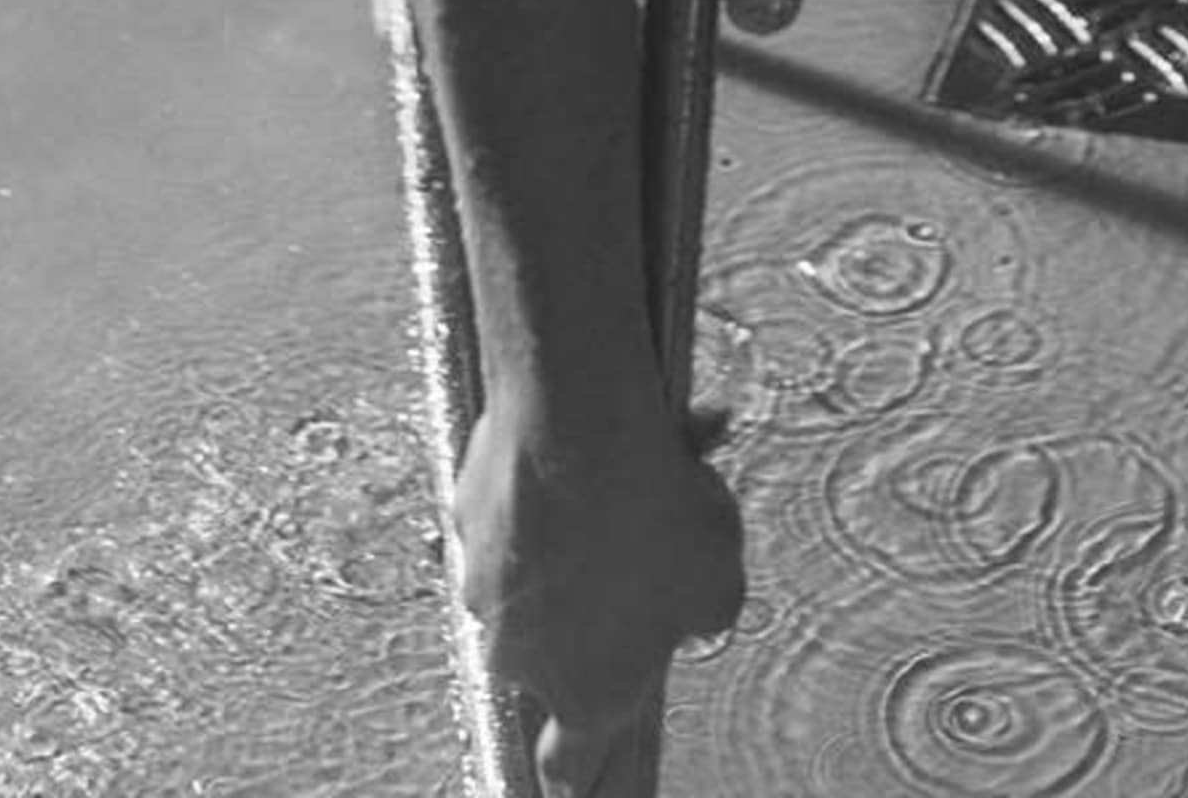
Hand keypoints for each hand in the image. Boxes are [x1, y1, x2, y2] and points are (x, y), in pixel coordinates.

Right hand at [452, 383, 745, 793]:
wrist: (578, 426)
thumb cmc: (654, 517)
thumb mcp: (719, 582)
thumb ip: (705, 616)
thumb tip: (695, 613)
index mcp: (588, 693)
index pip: (570, 764)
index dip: (578, 773)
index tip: (574, 784)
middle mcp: (522, 655)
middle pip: (556, 649)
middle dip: (592, 607)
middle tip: (640, 551)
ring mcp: (485, 586)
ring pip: (536, 568)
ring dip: (575, 534)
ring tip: (634, 474)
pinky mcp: (468, 518)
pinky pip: (516, 506)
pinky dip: (547, 482)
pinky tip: (592, 437)